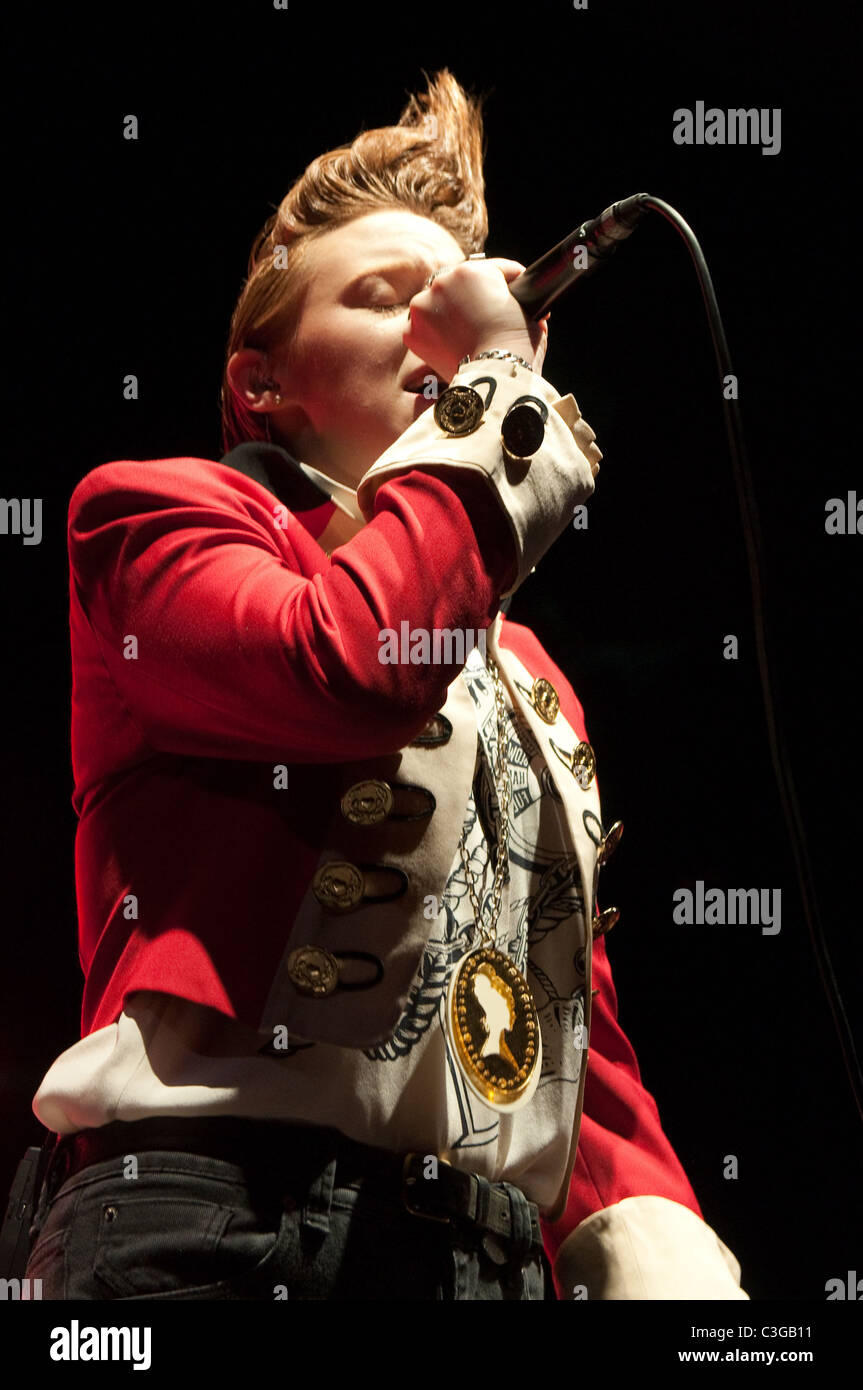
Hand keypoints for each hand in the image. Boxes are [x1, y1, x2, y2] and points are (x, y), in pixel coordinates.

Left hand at [404, 257, 548, 383]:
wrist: (495, 378)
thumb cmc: (519, 346)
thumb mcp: (531, 313)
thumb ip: (517, 299)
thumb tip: (515, 302)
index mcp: (473, 270)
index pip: (492, 269)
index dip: (505, 282)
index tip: (510, 290)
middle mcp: (442, 281)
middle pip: (459, 284)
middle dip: (471, 297)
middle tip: (482, 316)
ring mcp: (422, 306)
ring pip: (436, 304)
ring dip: (448, 313)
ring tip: (464, 333)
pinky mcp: (410, 332)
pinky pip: (424, 328)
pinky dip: (433, 335)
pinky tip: (448, 345)